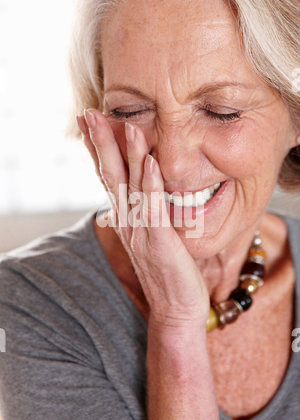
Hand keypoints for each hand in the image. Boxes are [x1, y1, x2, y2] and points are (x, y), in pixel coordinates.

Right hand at [76, 110, 209, 328]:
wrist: (175, 306)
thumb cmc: (167, 268)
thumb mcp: (149, 233)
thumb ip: (143, 209)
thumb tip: (142, 187)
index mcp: (126, 217)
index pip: (108, 176)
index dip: (97, 148)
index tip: (89, 122)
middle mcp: (128, 220)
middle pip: (111, 175)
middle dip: (100, 143)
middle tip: (89, 112)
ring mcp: (141, 230)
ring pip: (131, 186)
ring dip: (127, 154)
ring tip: (122, 123)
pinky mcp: (159, 241)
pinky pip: (154, 208)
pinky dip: (152, 184)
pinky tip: (151, 161)